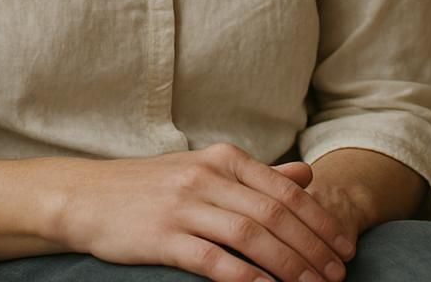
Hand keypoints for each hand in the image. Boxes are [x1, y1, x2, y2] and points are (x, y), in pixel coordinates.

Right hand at [53, 143, 358, 281]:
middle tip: (336, 275)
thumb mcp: (206, 170)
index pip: (286, 190)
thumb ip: (257, 175)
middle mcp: (206, 177)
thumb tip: (306, 174)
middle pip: (275, 215)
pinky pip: (213, 260)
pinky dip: (246, 278)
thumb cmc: (152, 187)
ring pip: (251, 237)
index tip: (344, 248)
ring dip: (289, 266)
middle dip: (313, 248)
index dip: (321, 221)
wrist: (86, 196)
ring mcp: (183, 206)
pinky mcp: (162, 237)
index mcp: (223, 159)